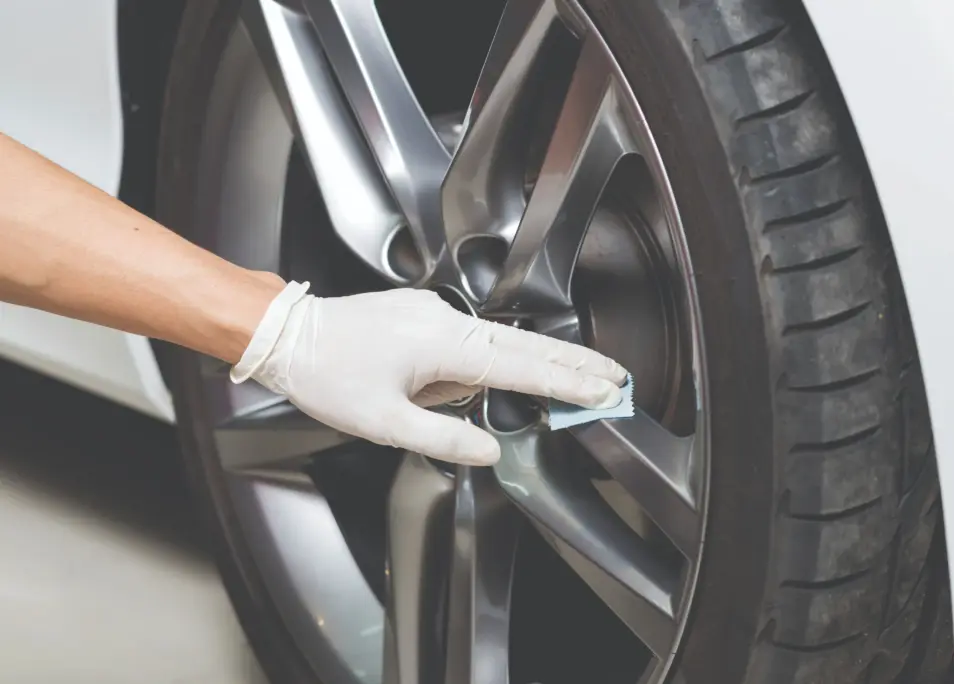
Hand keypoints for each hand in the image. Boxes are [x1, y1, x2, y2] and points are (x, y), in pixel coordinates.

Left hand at [230, 282, 626, 464]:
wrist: (288, 334)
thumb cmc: (328, 374)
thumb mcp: (383, 421)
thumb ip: (443, 435)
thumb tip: (489, 450)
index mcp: (443, 346)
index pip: (520, 368)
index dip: (565, 383)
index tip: (602, 390)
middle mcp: (446, 321)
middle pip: (524, 344)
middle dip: (573, 361)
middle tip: (613, 375)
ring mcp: (435, 313)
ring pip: (498, 341)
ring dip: (535, 361)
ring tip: (568, 380)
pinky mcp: (422, 315)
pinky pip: (469, 337)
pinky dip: (492, 357)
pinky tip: (474, 381)